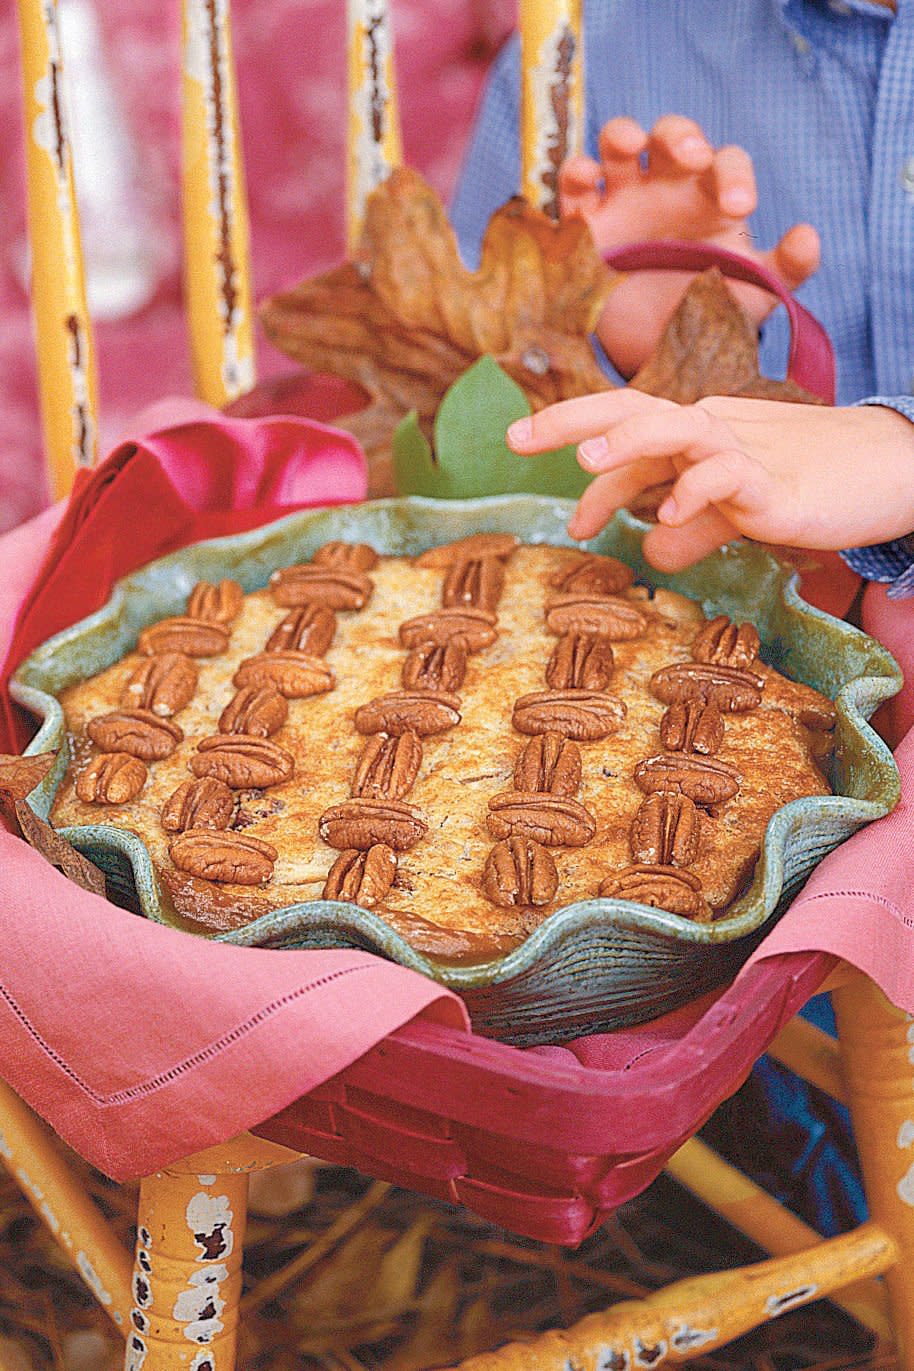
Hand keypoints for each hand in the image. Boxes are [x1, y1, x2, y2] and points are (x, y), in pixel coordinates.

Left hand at [506, 391, 913, 570]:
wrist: (892, 470)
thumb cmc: (814, 483)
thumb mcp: (738, 513)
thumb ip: (694, 529)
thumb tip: (650, 552)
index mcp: (697, 431)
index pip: (624, 425)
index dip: (571, 433)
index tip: (517, 447)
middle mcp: (712, 428)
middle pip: (633, 409)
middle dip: (571, 420)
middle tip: (516, 438)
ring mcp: (744, 451)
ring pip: (677, 428)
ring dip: (628, 444)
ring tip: (584, 466)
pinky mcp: (776, 483)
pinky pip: (728, 477)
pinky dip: (696, 491)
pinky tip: (665, 516)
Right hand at [559, 116, 819, 376]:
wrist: (653, 351)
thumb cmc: (706, 311)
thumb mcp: (751, 295)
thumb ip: (784, 269)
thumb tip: (809, 238)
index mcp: (709, 196)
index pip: (724, 164)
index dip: (733, 176)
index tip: (740, 208)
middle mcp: (665, 188)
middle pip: (671, 135)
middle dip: (681, 137)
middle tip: (692, 157)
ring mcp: (622, 201)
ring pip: (618, 144)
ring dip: (622, 134)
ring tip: (630, 145)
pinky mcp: (584, 226)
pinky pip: (573, 187)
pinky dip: (574, 174)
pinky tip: (585, 178)